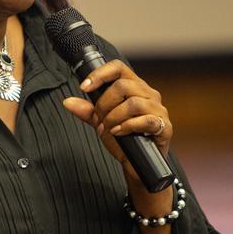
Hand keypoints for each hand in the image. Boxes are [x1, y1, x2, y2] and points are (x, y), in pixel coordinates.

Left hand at [61, 59, 172, 183]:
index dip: (100, 74)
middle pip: (123, 85)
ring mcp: (158, 110)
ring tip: (108, 129)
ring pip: (133, 103)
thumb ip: (87, 112)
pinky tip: (119, 133)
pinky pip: (146, 120)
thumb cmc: (124, 140)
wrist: (138, 165)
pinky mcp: (164, 126)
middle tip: (99, 120)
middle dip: (104, 104)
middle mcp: (149, 94)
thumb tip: (68, 102)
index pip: (118, 68)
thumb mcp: (101, 123)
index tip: (84, 87)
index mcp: (135, 87)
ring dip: (114, 118)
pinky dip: (128, 127)